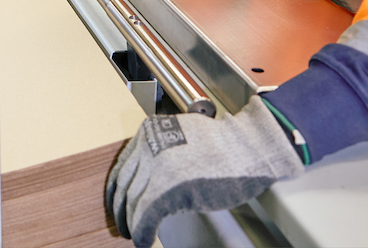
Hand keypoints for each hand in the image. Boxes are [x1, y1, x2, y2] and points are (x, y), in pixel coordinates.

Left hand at [105, 98, 304, 246]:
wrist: (250, 148)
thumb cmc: (227, 147)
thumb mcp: (183, 139)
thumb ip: (162, 153)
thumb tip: (148, 180)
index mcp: (150, 131)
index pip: (123, 166)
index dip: (117, 190)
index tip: (117, 203)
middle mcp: (148, 145)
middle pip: (125, 184)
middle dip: (121, 208)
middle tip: (123, 224)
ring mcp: (157, 165)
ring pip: (132, 201)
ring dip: (131, 223)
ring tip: (134, 235)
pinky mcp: (169, 186)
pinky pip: (145, 213)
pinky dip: (142, 230)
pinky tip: (145, 240)